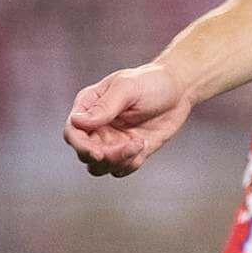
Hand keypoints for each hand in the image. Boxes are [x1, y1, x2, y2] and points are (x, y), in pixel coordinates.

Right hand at [66, 63, 192, 175]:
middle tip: (129, 145)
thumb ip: (104, 106)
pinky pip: (120, 170)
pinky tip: (145, 144)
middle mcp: (96, 127)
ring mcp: (111, 141)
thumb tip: (77, 122)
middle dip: (104, 156)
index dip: (81, 146)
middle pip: (85, 154)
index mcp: (88, 107)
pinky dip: (131, 164)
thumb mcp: (127, 88)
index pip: (72, 132)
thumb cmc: (151, 82)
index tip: (98, 153)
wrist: (178, 90)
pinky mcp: (128, 152)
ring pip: (99, 167)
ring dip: (117, 162)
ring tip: (139, 144)